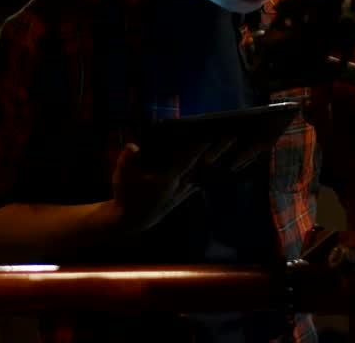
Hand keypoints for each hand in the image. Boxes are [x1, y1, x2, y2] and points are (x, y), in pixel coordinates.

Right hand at [109, 139, 232, 232]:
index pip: (186, 161)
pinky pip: (204, 180)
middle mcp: (179, 186)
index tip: (211, 134)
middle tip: (233, 137)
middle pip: (203, 166)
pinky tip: (224, 165)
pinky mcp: (185, 195)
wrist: (132, 221)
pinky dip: (213, 172)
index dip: (199, 148)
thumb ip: (127, 160)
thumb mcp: (121, 177)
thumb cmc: (126, 196)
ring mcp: (184, 192)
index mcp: (166, 180)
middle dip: (218, 151)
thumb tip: (133, 146)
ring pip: (206, 174)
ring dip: (219, 161)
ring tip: (234, 147)